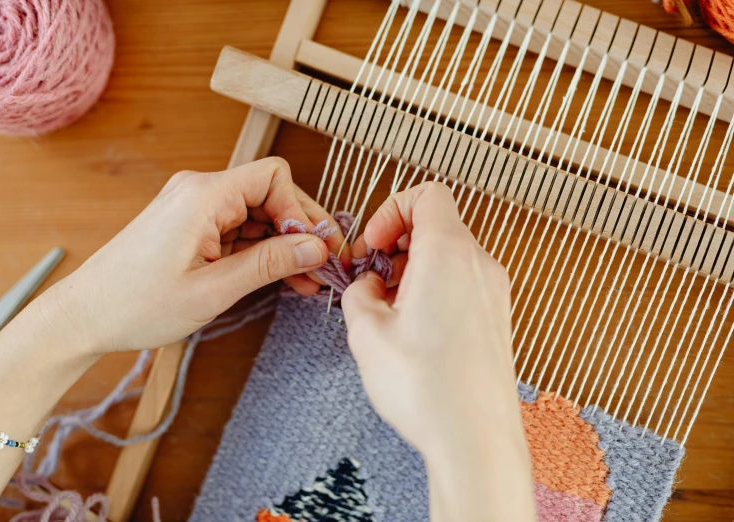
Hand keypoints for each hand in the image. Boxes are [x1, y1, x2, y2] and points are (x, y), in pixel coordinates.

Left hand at [49, 157, 349, 352]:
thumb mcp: (213, 290)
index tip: (315, 248)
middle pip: (269, 194)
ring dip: (283, 245)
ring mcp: (193, 207)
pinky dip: (260, 251)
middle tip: (324, 268)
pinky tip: (279, 277)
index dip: (301, 210)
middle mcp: (198, 191)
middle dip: (300, 230)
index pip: (273, 177)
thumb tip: (316, 247)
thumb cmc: (135, 304)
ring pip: (257, 214)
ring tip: (305, 282)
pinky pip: (238, 229)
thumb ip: (269, 264)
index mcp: (202, 195)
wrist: (84, 316)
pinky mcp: (190, 225)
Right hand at [341, 182, 534, 520]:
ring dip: (414, 271)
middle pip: (437, 225)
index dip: (391, 211)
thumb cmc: (427, 387)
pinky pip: (462, 284)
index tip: (373, 247)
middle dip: (397, 245)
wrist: (475, 439)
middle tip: (373, 281)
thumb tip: (370, 285)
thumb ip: (359, 293)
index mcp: (449, 253)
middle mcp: (480, 265)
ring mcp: (494, 293)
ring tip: (390, 313)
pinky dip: (434, 291)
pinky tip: (414, 332)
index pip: (427, 194)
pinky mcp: (496, 319)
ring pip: (449, 256)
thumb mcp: (366, 332)